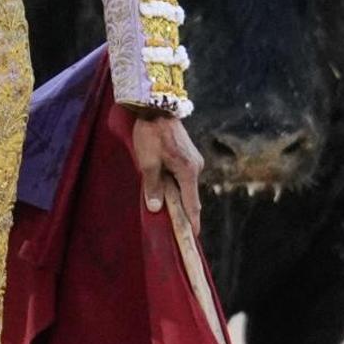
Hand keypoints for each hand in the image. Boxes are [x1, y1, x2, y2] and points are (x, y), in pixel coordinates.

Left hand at [132, 113, 202, 233]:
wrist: (157, 106)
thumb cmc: (151, 134)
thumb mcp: (148, 163)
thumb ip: (152, 187)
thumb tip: (156, 208)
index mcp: (188, 171)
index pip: (192, 204)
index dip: (192, 222)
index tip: (194, 237)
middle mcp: (196, 166)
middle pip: (190, 195)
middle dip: (183, 209)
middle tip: (176, 226)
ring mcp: (194, 159)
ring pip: (186, 184)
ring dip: (177, 193)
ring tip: (166, 205)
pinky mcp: (188, 153)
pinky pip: (183, 174)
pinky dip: (176, 182)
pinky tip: (166, 184)